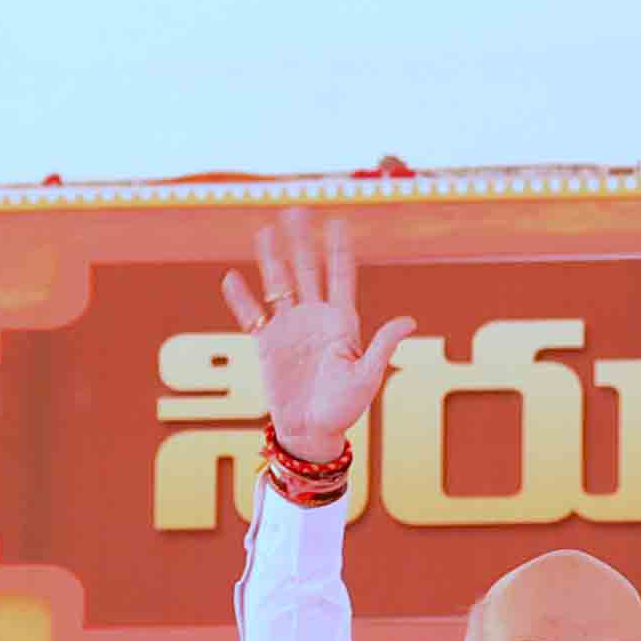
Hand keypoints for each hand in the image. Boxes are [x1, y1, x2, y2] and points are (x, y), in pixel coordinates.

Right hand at [220, 208, 416, 464]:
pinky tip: (231, 277)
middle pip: (307, 270)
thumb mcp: (367, 377)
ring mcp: (289, 328)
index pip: (340, 276)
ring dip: (272, 258)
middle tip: (296, 209)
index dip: (339, 249)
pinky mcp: (267, 344)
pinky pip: (251, 316)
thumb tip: (409, 321)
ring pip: (278, 284)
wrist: (312, 431)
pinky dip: (241, 298)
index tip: (337, 221)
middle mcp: (314, 318)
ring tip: (265, 230)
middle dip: (302, 240)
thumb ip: (383, 346)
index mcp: (341, 323)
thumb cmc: (345, 409)